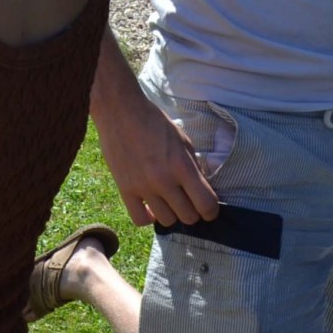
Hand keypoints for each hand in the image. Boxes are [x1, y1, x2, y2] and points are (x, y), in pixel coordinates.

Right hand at [97, 96, 220, 226]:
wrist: (120, 112)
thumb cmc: (154, 122)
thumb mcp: (183, 140)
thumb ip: (194, 166)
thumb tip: (202, 190)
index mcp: (182, 166)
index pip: (206, 204)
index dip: (211, 211)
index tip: (208, 209)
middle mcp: (164, 180)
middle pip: (188, 217)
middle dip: (193, 212)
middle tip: (187, 201)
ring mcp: (143, 187)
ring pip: (166, 221)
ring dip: (171, 214)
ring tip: (168, 202)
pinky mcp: (124, 189)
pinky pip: (140, 219)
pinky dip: (148, 217)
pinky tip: (150, 206)